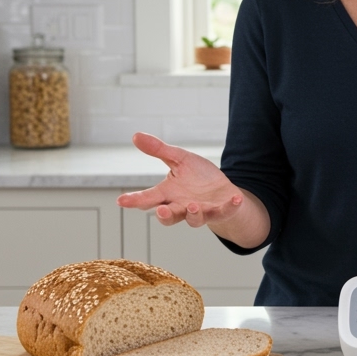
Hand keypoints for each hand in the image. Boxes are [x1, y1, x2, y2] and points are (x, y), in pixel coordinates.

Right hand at [117, 132, 244, 227]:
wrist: (222, 191)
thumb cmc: (198, 177)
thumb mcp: (179, 159)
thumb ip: (158, 150)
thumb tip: (135, 136)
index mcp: (169, 194)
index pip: (148, 198)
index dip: (134, 200)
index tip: (121, 201)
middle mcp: (182, 206)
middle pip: (168, 216)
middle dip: (164, 215)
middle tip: (160, 210)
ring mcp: (201, 211)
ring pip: (194, 219)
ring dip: (194, 214)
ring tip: (194, 205)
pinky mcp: (220, 211)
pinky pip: (224, 212)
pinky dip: (229, 207)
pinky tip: (235, 199)